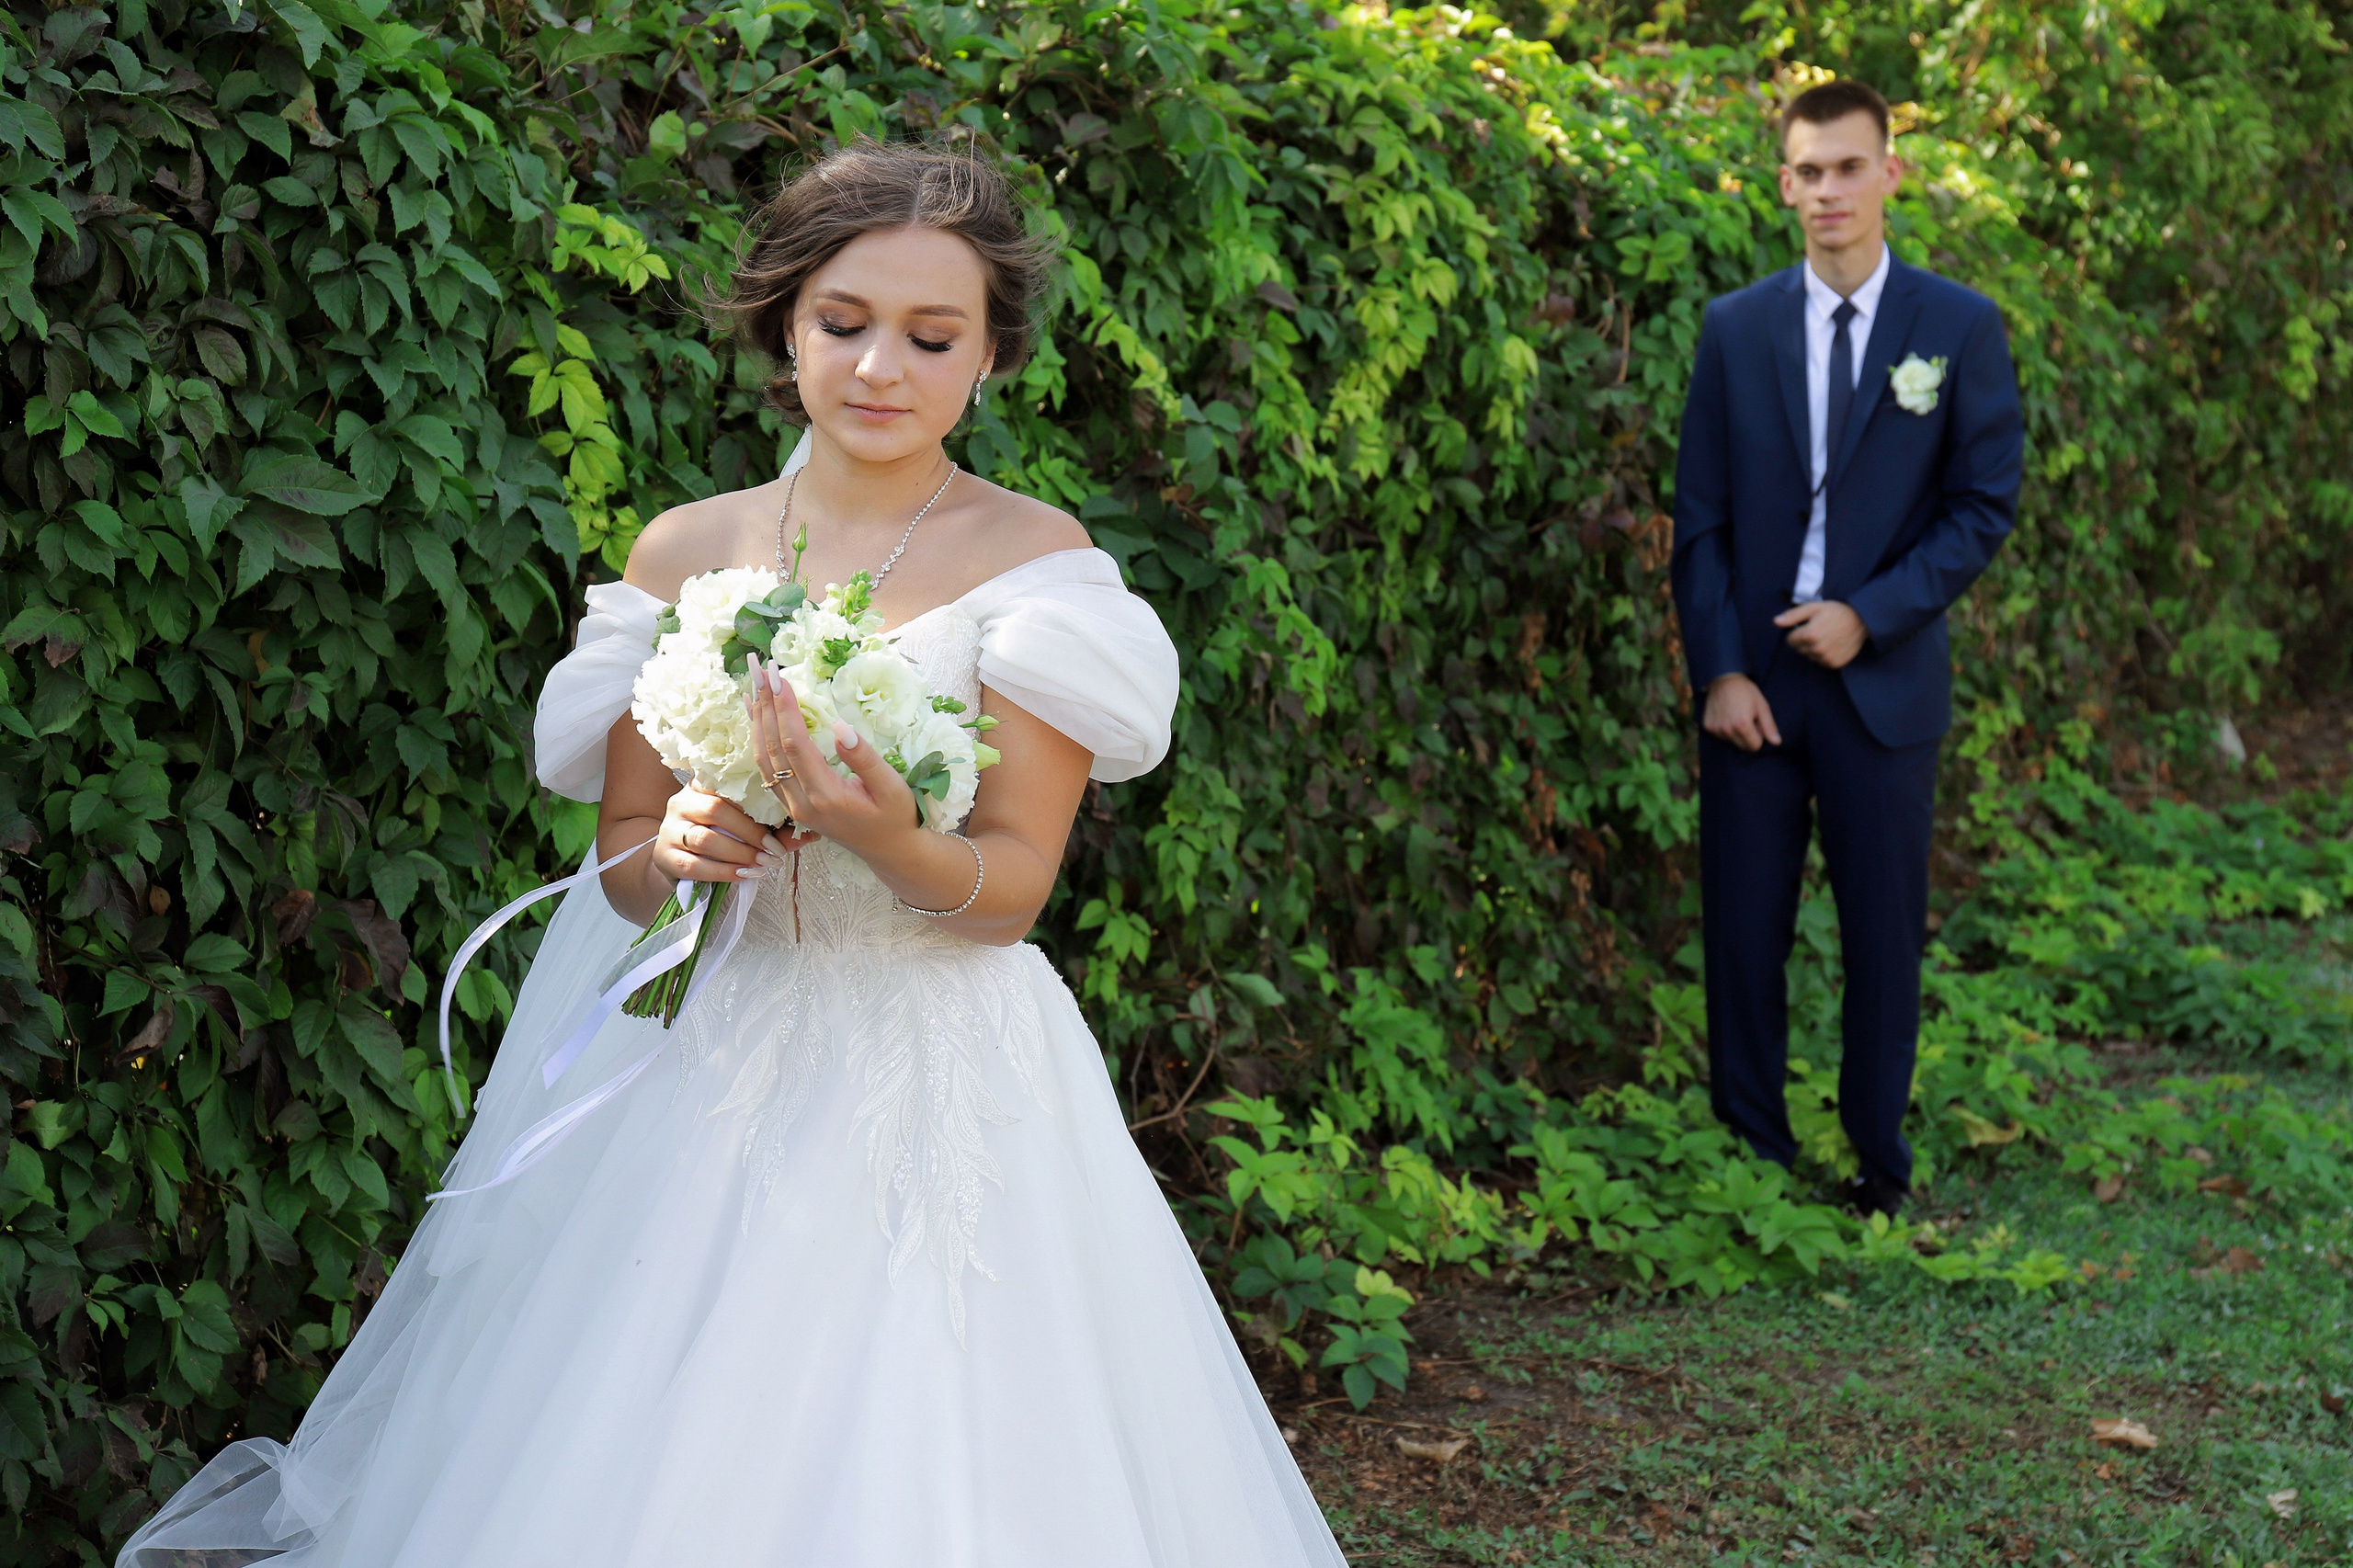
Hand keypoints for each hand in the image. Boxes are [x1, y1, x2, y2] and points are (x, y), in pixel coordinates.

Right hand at [652, 789, 793, 883]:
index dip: (757, 801)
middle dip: (751, 833)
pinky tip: (743, 875)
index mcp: (703, 783)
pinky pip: (693, 864)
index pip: (728, 783)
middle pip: (716, 810)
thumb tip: (809, 833)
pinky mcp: (664, 856)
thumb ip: (773, 827)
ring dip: (739, 853)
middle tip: (775, 850)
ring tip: (763, 864)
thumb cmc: (719, 837)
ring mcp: (670, 828)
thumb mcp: (743, 826)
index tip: (783, 817)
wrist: (677, 861)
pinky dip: (722, 871)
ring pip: (704, 838)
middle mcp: (682, 801)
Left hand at [744, 655, 922, 860]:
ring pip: (764, 759)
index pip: (795, 745)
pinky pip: (767, 769)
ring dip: (757, 720)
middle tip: (760, 669)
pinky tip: (757, 717)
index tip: (780, 677)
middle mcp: (802, 802)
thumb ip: (864, 758)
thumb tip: (839, 726)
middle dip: (765, 706)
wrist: (889, 851)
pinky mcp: (792, 806)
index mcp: (826, 795)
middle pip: (773, 748)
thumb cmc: (897, 816)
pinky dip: (759, 739)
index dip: (785, 709)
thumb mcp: (891, 787)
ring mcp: (793, 806)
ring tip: (754, 685)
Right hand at [1703, 673, 1781, 751]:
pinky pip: (1720, 736)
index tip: (1757, 723)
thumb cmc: (1745, 691)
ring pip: (1731, 742)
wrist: (1723, 678)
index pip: (1754, 747)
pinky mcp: (1707, 726)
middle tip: (1747, 719)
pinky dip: (1725, 729)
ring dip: (1736, 733)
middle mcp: (1727, 730)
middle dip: (1748, 737)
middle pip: (1743, 747)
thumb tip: (1777, 743)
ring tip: (1736, 715)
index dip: (1759, 736)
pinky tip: (1726, 715)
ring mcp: (1715, 729)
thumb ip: (1769, 726)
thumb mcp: (1762, 706)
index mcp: (1742, 725)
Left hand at [1772, 600, 1867, 667]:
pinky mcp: (1834, 664)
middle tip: (1818, 630)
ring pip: (1809, 656)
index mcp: (1809, 635)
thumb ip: (1793, 616)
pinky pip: (1820, 662)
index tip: (1806, 626)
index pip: (1790, 640)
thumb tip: (1776, 622)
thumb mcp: (1813, 608)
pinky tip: (1831, 644)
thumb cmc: (1836, 612)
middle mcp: (1817, 649)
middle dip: (1804, 640)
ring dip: (1813, 649)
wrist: (1862, 620)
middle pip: (1799, 649)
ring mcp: (1826, 658)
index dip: (1796, 632)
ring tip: (1826, 636)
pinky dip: (1823, 655)